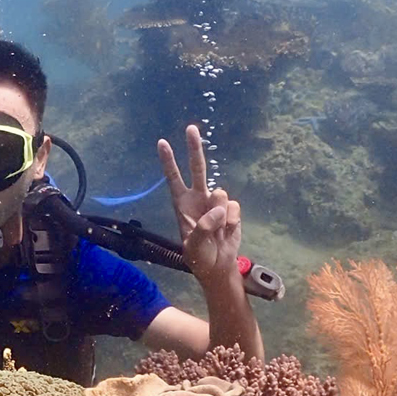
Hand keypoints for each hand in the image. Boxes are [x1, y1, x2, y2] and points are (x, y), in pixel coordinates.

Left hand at [157, 124, 241, 283]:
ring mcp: (215, 203)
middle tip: (190, 128)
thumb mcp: (194, 246)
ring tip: (216, 231)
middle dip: (194, 147)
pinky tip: (227, 231)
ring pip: (220, 193)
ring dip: (220, 214)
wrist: (218, 266)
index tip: (162, 143)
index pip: (173, 178)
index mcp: (181, 204)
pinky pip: (234, 207)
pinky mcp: (231, 209)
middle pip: (196, 168)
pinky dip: (232, 221)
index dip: (168, 161)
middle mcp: (198, 198)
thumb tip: (219, 207)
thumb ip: (204, 227)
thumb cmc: (199, 257)